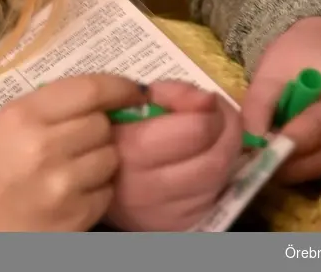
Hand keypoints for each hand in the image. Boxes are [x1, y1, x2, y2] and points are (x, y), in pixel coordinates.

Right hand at [0, 74, 144, 231]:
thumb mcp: (0, 130)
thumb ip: (43, 111)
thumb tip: (98, 100)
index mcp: (21, 116)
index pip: (89, 89)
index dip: (118, 87)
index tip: (130, 90)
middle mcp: (45, 145)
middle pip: (103, 124)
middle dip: (99, 130)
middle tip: (80, 140)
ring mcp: (63, 183)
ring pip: (111, 158)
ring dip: (100, 161)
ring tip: (73, 169)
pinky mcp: (76, 216)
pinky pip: (107, 193)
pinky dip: (96, 192)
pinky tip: (71, 195)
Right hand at [105, 81, 241, 230]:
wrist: (91, 180)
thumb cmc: (111, 132)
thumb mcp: (131, 102)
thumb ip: (170, 93)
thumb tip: (208, 98)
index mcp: (129, 150)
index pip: (196, 131)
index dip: (211, 109)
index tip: (206, 100)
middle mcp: (147, 189)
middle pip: (216, 158)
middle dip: (228, 130)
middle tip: (218, 115)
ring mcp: (165, 213)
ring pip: (220, 179)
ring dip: (226, 151)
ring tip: (212, 136)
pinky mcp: (179, 226)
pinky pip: (214, 196)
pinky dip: (218, 173)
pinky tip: (203, 161)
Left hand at [242, 17, 320, 183]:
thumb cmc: (298, 56)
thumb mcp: (271, 73)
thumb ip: (259, 105)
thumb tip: (249, 144)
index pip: (317, 129)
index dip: (285, 143)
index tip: (255, 151)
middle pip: (317, 160)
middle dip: (280, 162)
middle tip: (246, 157)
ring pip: (314, 171)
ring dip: (284, 167)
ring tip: (257, 152)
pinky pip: (314, 170)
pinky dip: (291, 166)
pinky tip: (271, 153)